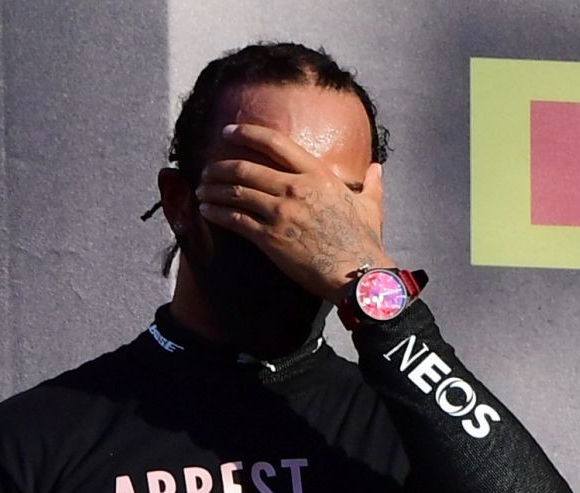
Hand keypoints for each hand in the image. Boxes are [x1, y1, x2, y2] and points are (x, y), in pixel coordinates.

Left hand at [195, 123, 393, 303]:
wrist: (357, 274)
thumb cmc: (365, 241)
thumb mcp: (371, 205)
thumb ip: (371, 184)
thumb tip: (378, 170)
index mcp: (317, 174)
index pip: (274, 143)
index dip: (246, 133)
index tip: (228, 131)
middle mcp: (295, 188)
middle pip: (246, 168)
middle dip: (220, 166)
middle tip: (208, 170)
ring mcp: (280, 213)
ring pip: (236, 193)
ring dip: (213, 190)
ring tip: (201, 191)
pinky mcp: (270, 239)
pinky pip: (235, 220)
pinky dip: (216, 213)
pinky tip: (206, 211)